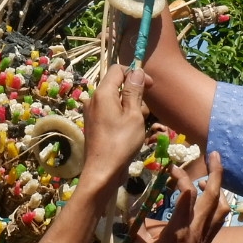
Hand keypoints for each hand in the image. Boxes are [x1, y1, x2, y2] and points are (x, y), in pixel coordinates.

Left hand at [80, 66, 150, 192]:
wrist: (102, 172)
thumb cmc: (121, 143)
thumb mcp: (134, 115)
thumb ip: (134, 91)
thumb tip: (136, 71)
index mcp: (102, 93)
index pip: (118, 70)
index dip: (135, 74)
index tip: (150, 86)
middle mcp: (93, 100)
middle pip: (117, 86)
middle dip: (134, 95)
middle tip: (145, 113)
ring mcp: (92, 113)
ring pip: (116, 101)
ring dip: (130, 109)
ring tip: (138, 126)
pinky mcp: (94, 125)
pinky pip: (110, 113)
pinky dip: (122, 118)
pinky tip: (130, 133)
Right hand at [132, 152, 228, 242]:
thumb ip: (134, 228)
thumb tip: (125, 210)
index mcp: (180, 229)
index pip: (188, 195)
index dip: (182, 177)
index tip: (172, 169)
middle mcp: (197, 228)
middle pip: (214, 194)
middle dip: (216, 172)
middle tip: (215, 153)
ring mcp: (206, 234)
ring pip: (222, 205)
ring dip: (220, 188)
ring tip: (212, 175)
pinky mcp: (208, 239)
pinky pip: (220, 217)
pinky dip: (219, 202)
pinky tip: (213, 198)